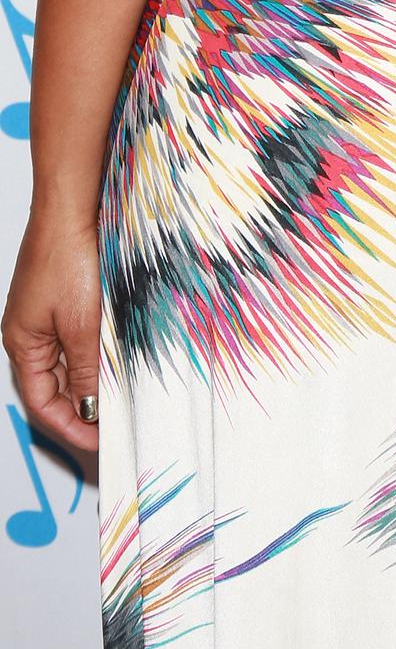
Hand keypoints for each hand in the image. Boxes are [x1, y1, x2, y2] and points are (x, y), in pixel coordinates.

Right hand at [3, 210, 101, 454]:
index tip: (98, 442)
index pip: (42, 404)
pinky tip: (119, 358)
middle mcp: (28, 333)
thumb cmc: (66, 258)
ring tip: (121, 397)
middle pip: (53, 386)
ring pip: (68, 363)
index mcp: (22, 345)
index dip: (69, 427)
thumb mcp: (81, 325)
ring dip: (91, 381)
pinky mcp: (63, 297)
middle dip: (81, 408)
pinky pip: (78, 338)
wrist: (71, 206)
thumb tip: (91, 409)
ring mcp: (45, 315)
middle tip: (114, 424)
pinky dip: (96, 353)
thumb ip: (86, 370)